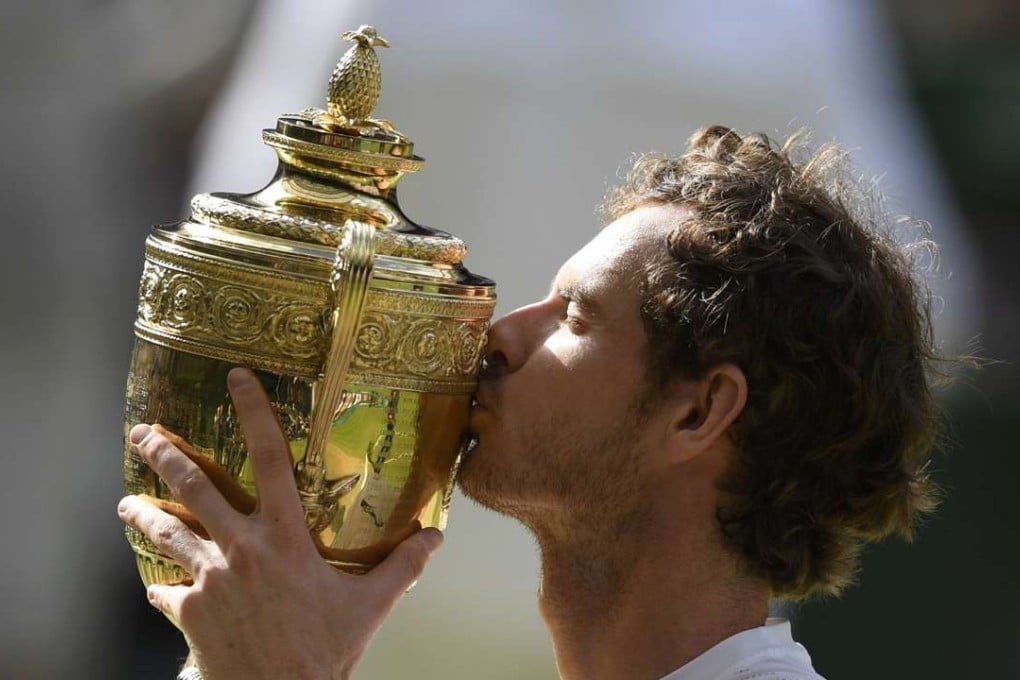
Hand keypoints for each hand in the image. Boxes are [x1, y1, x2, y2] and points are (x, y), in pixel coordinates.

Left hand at [118, 368, 443, 679]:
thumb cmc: (325, 650)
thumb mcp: (371, 604)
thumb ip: (403, 566)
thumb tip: (437, 538)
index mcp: (286, 536)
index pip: (270, 459)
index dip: (254, 413)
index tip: (236, 380)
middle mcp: (241, 548)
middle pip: (195, 489)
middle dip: (165, 455)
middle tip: (142, 434)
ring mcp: (209, 580)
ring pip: (167, 535)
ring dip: (143, 514)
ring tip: (124, 503)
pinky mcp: (190, 612)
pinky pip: (166, 593)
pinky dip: (163, 587)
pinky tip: (158, 587)